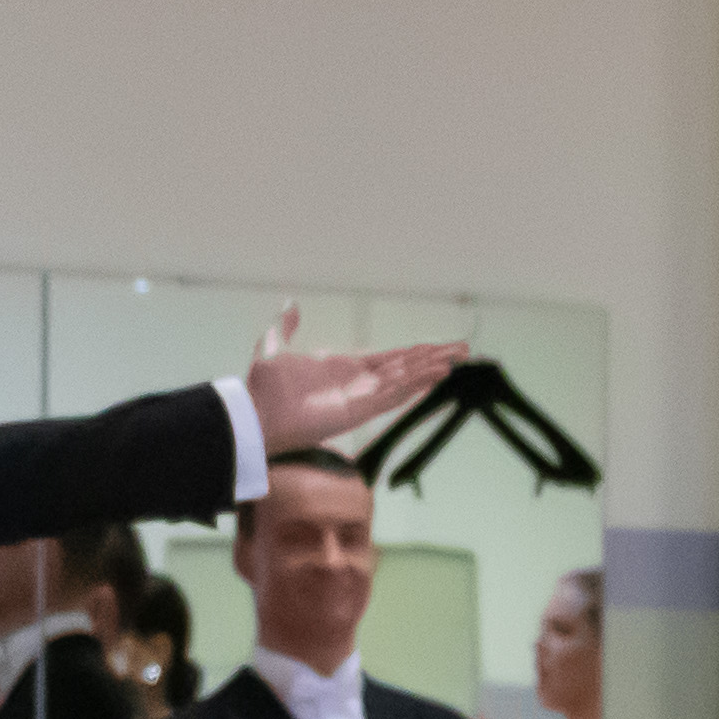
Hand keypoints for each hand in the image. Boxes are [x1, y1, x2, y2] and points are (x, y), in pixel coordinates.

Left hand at [247, 303, 468, 454]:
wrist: (256, 414)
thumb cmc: (264, 389)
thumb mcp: (274, 347)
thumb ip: (286, 327)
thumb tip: (290, 304)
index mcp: (344, 368)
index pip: (388, 358)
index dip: (413, 352)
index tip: (436, 347)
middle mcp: (358, 384)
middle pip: (405, 368)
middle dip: (433, 358)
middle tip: (462, 350)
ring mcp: (361, 398)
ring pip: (405, 381)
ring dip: (430, 369)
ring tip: (456, 360)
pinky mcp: (359, 411)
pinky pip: (393, 397)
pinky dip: (415, 385)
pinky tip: (435, 376)